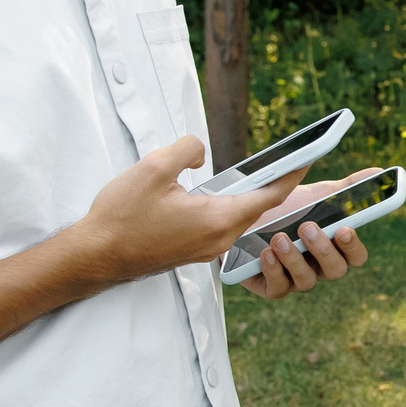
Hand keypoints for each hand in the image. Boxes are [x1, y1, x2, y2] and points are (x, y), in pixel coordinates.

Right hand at [67, 137, 296, 283]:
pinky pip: (220, 225)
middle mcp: (218, 239)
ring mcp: (206, 249)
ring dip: (249, 197)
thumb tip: (202, 152)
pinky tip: (219, 194)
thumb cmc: (120, 217)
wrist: (94, 257)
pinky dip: (228, 208)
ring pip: (237, 217)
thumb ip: (186, 149)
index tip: (311, 157)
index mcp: (217, 219)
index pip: (269, 196)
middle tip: (292, 159)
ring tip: (260, 173)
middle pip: (257, 207)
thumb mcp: (153, 168)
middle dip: (275, 184)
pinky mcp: (193, 251)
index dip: (292, 174)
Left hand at [239, 169, 378, 298]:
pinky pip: (279, 288)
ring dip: (294, 259)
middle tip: (307, 227)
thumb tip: (377, 171)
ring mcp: (296, 279)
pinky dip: (273, 271)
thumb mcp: (315, 195)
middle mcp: (319, 266)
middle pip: (335, 270)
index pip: (355, 256)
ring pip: (307, 281)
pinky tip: (266, 253)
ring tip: (279, 238)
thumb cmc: (286, 210)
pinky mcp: (272, 287)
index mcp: (334, 247)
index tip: (343, 229)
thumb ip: (347, 187)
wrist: (246, 219)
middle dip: (322, 249)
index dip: (353, 246)